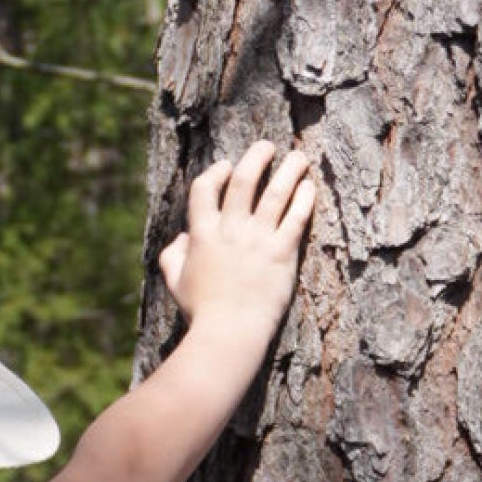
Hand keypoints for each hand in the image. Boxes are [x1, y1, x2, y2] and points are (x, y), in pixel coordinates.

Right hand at [158, 140, 315, 349]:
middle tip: (268, 147)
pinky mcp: (282, 252)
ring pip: (275, 191)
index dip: (215, 172)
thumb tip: (181, 238)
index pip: (205, 188)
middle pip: (244, 179)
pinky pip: (296, 217)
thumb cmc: (201, 313)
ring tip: (299, 158)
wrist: (228, 334)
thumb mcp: (176, 284)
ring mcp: (258, 239)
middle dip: (257, 156)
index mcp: (202, 234)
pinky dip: (304, 198)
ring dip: (289, 169)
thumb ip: (172, 256)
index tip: (226, 166)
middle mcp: (230, 230)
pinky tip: (309, 188)